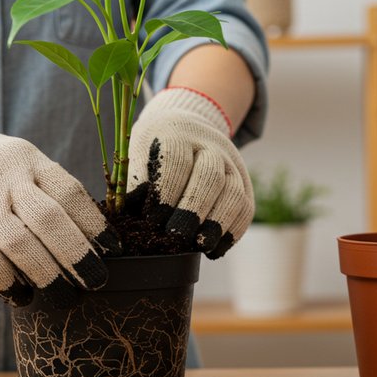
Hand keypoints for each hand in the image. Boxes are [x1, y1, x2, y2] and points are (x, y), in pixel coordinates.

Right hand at [0, 98, 119, 305]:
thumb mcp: (19, 165)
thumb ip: (45, 194)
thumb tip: (89, 245)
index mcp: (29, 159)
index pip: (70, 192)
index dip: (95, 224)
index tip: (113, 251)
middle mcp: (5, 174)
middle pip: (48, 218)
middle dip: (77, 255)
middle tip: (97, 281)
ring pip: (18, 242)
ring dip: (46, 274)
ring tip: (65, 296)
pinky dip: (6, 281)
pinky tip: (21, 295)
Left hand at [126, 87, 252, 258]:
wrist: (189, 127)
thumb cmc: (155, 149)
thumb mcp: (138, 153)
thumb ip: (135, 183)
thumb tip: (129, 220)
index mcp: (177, 134)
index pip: (176, 162)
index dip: (165, 193)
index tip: (151, 221)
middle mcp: (210, 146)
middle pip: (209, 176)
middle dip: (192, 210)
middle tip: (176, 236)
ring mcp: (232, 164)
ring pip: (234, 193)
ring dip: (218, 223)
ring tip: (201, 247)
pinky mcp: (244, 182)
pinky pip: (246, 208)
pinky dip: (233, 231)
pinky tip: (215, 249)